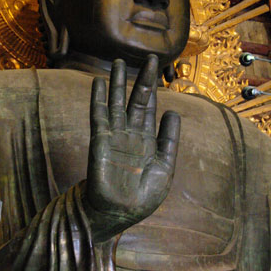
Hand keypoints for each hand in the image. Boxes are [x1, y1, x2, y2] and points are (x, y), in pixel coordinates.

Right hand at [84, 54, 179, 242]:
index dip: (153, 88)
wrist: (119, 213)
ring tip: (117, 63)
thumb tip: (173, 111)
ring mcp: (114, 136)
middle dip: (141, 80)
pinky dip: (98, 99)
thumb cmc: (143, 197)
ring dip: (116, 84)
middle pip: (135, 100)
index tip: (157, 67)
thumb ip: (168, 140)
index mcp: (147, 140)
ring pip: (116, 103)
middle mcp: (130, 134)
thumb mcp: (165, 167)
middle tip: (149, 58)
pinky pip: (99, 116)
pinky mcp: (100, 141)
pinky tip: (98, 83)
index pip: (150, 108)